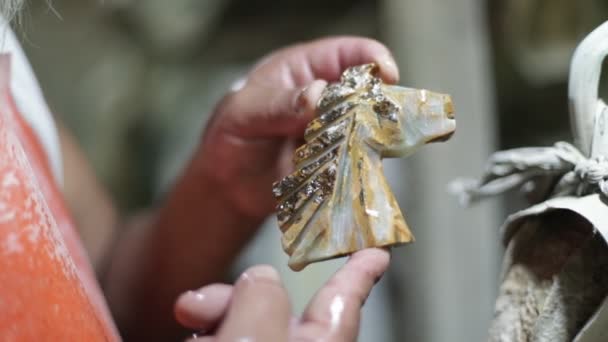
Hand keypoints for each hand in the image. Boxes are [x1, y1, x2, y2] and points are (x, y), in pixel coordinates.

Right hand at [174, 248, 389, 340]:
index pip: (346, 296)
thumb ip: (262, 298)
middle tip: (193, 305)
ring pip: (236, 322)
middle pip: (270, 302)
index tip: (378, 250)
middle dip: (231, 295)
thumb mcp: (257, 337)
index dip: (362, 269)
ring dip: (210, 319)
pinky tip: (190, 339)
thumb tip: (259, 279)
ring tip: (189, 330)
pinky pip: (218, 340)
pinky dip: (203, 338)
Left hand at [198, 36, 398, 219]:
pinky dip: (362, 165)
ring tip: (362, 150)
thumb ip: (276, 104)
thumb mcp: (243, 114)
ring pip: (368, 127)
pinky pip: (360, 160)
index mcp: (303, 70)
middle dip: (377, 102)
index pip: (346, 53)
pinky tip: (355, 171)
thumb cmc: (229, 139)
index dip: (371, 57)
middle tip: (376, 121)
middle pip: (367, 90)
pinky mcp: (338, 163)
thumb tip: (317, 95)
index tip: (387, 74)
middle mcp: (326, 98)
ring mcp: (335, 131)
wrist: (227, 189)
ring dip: (371, 138)